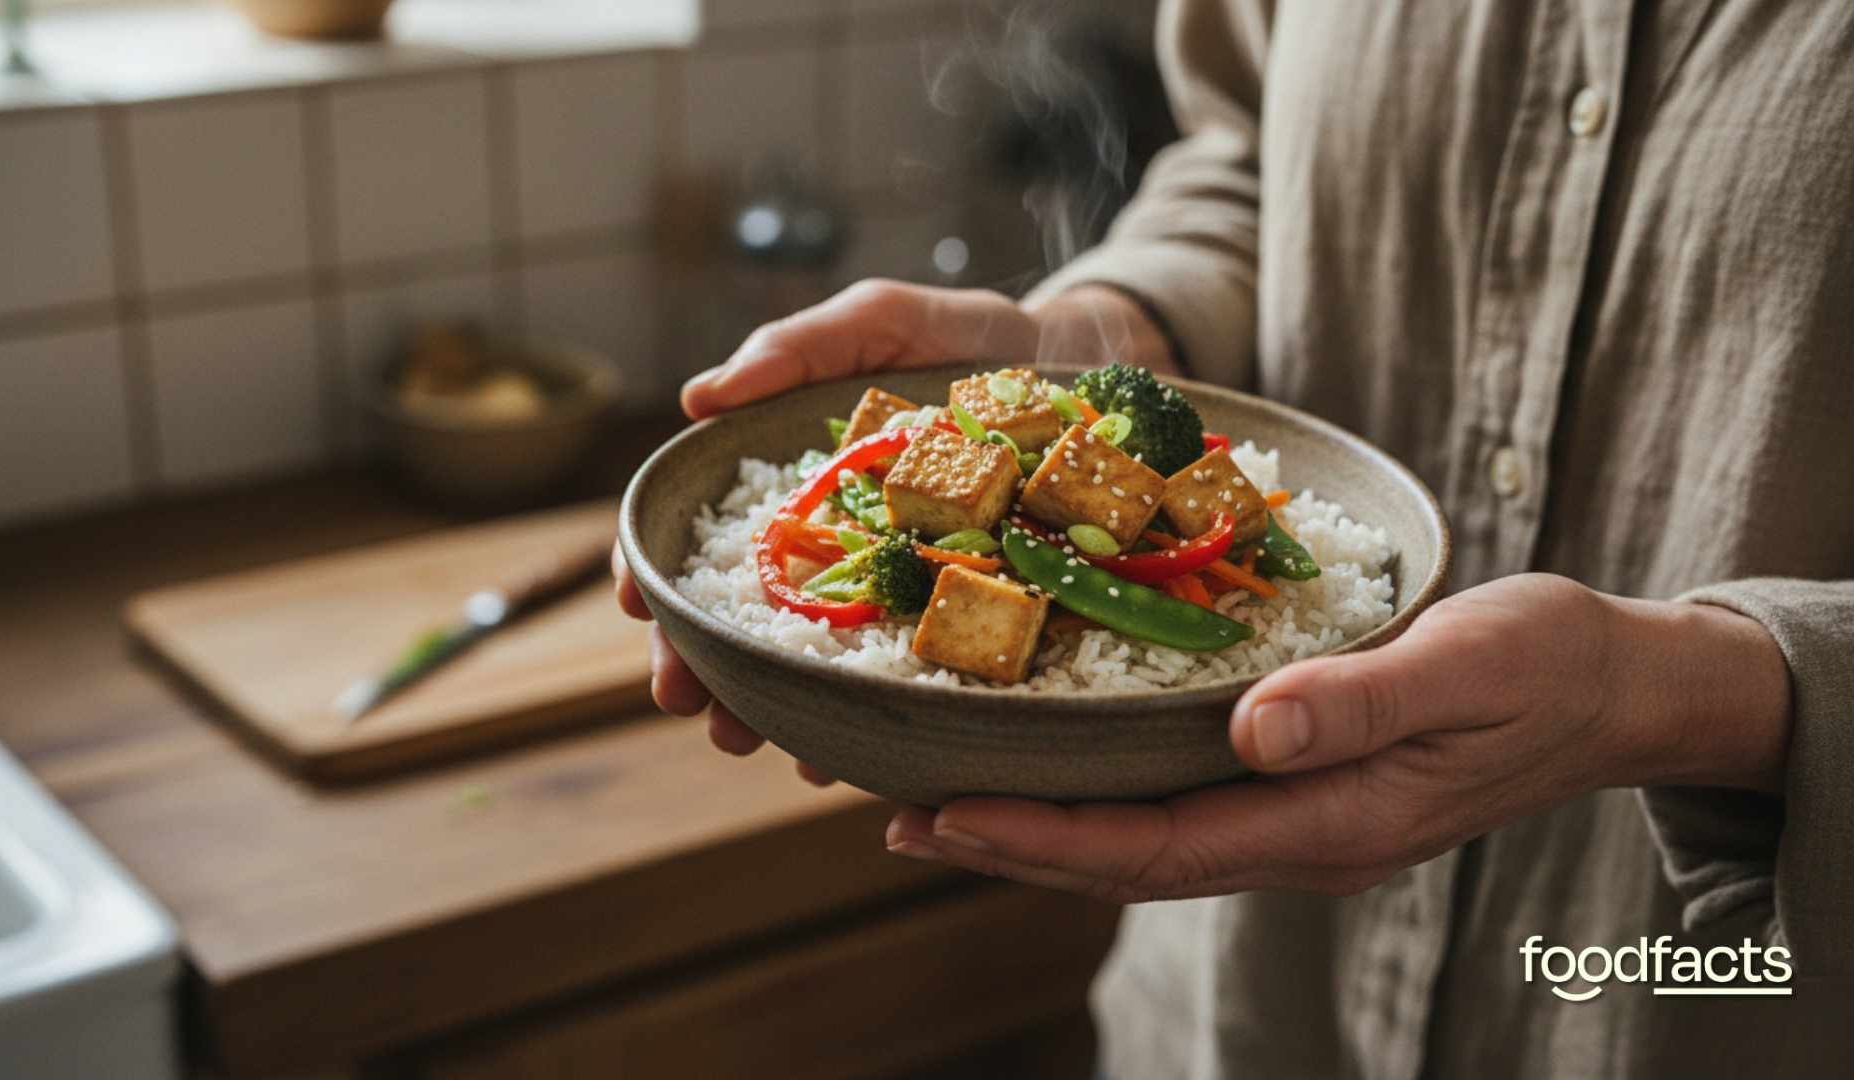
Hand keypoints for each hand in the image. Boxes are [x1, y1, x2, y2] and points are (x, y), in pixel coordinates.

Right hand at [615, 279, 1174, 782]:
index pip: (712, 541)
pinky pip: (916, 685)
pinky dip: (874, 722)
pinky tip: (850, 754)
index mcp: (804, 489)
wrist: (1093, 368)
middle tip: (689, 705)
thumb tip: (697, 398)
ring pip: (818, 667)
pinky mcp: (970, 623)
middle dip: (706, 666)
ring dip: (772, 709)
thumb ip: (800, 349)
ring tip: (753, 740)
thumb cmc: (973, 339)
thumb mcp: (884, 323)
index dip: (663, 573)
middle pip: (751, 619)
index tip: (637, 602)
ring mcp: (902, 596)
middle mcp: (841, 553)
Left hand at [882, 573, 1793, 902]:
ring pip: (1147, 844)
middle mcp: (1300, 836)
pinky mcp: (1303, 787)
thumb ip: (1360, 702)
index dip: (1047, 836)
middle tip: (903, 820)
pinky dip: (1103, 800)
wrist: (1614, 688)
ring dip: (1046, 830)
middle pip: (1130, 862)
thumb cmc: (1546, 667)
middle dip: (1016, 844)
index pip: (1157, 847)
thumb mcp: (1467, 667)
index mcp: (1329, 819)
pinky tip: (1059, 773)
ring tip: (947, 807)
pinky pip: (1181, 811)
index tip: (950, 813)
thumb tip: (1251, 731)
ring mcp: (1301, 821)